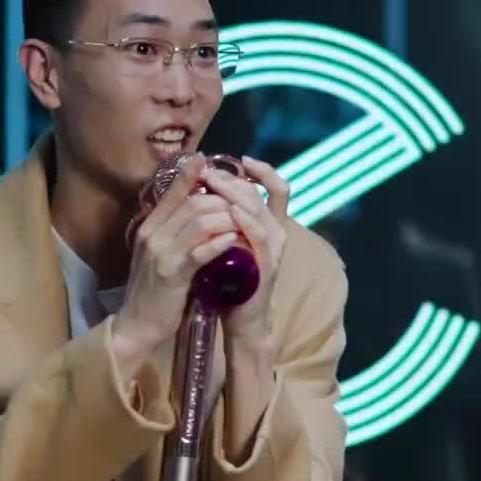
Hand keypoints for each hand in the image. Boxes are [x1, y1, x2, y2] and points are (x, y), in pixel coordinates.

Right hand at [112, 153, 240, 370]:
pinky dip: (221, 244)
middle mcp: (152, 235)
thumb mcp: (158, 254)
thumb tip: (194, 209)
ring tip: (245, 223)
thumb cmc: (153, 290)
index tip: (208, 160)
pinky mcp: (172, 275)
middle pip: (193, 203)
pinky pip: (201, 251)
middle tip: (243, 205)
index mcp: (149, 227)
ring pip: (200, 222)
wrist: (137, 325)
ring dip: (228, 220)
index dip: (192, 174)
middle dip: (223, 201)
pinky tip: (235, 242)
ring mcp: (161, 254)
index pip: (173, 191)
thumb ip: (171, 230)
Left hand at [202, 157, 289, 345]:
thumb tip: (203, 194)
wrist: (240, 321)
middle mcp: (276, 233)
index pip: (275, 188)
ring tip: (214, 183)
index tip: (240, 159)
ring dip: (235, 194)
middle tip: (210, 172)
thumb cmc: (229, 284)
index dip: (263, 170)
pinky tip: (230, 212)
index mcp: (268, 226)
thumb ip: (224, 222)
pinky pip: (259, 236)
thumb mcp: (227, 246)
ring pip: (260, 210)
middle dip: (235, 179)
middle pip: (261, 194)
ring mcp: (273, 249)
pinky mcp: (266, 266)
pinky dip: (246, 221)